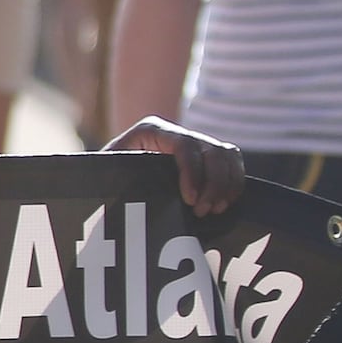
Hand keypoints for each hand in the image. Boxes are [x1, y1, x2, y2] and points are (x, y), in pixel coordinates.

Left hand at [106, 114, 246, 216]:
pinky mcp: (207, 157)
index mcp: (151, 131)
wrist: (113, 175)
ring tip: (214, 209)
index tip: (190, 199)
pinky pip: (233, 162)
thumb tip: (120, 198)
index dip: (193, 172)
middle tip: (203, 211)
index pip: (184, 146)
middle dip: (213, 184)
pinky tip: (224, 203)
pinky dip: (234, 183)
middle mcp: (177, 133)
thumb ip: (115, 179)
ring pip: (227, 155)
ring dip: (226, 185)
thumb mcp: (108, 174)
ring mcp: (195, 142)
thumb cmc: (106, 176)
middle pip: (212, 151)